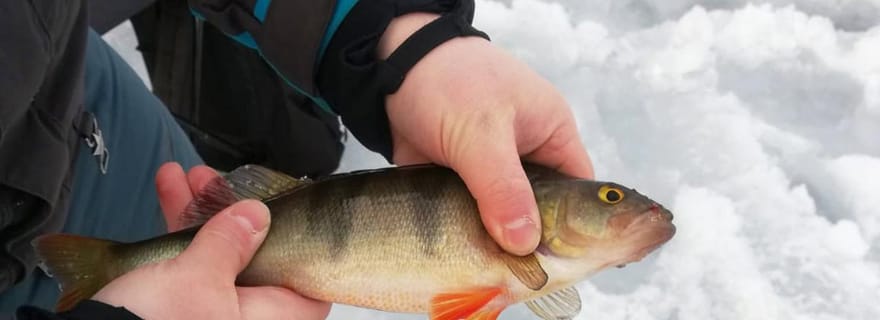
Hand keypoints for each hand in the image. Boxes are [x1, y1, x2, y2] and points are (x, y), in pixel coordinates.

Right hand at [89, 163, 329, 318]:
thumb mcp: (198, 279)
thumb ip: (230, 243)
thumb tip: (257, 215)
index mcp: (267, 319)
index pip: (307, 287)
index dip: (302, 250)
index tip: (289, 214)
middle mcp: (242, 319)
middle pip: (255, 259)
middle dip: (233, 213)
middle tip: (217, 181)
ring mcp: (209, 314)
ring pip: (217, 257)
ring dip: (199, 214)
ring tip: (185, 176)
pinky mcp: (177, 311)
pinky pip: (188, 267)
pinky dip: (177, 233)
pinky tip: (167, 188)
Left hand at [379, 14, 593, 255]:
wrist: (390, 67)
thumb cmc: (448, 80)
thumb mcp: (481, 132)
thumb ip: (504, 188)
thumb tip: (525, 243)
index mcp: (551, 135)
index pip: (576, 193)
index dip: (573, 231)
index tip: (557, 266)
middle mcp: (527, 157)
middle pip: (540, 214)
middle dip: (527, 245)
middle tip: (515, 279)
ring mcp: (491, 172)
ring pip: (502, 220)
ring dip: (491, 244)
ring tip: (485, 275)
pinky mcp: (459, 183)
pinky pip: (469, 218)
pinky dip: (463, 236)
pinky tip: (457, 261)